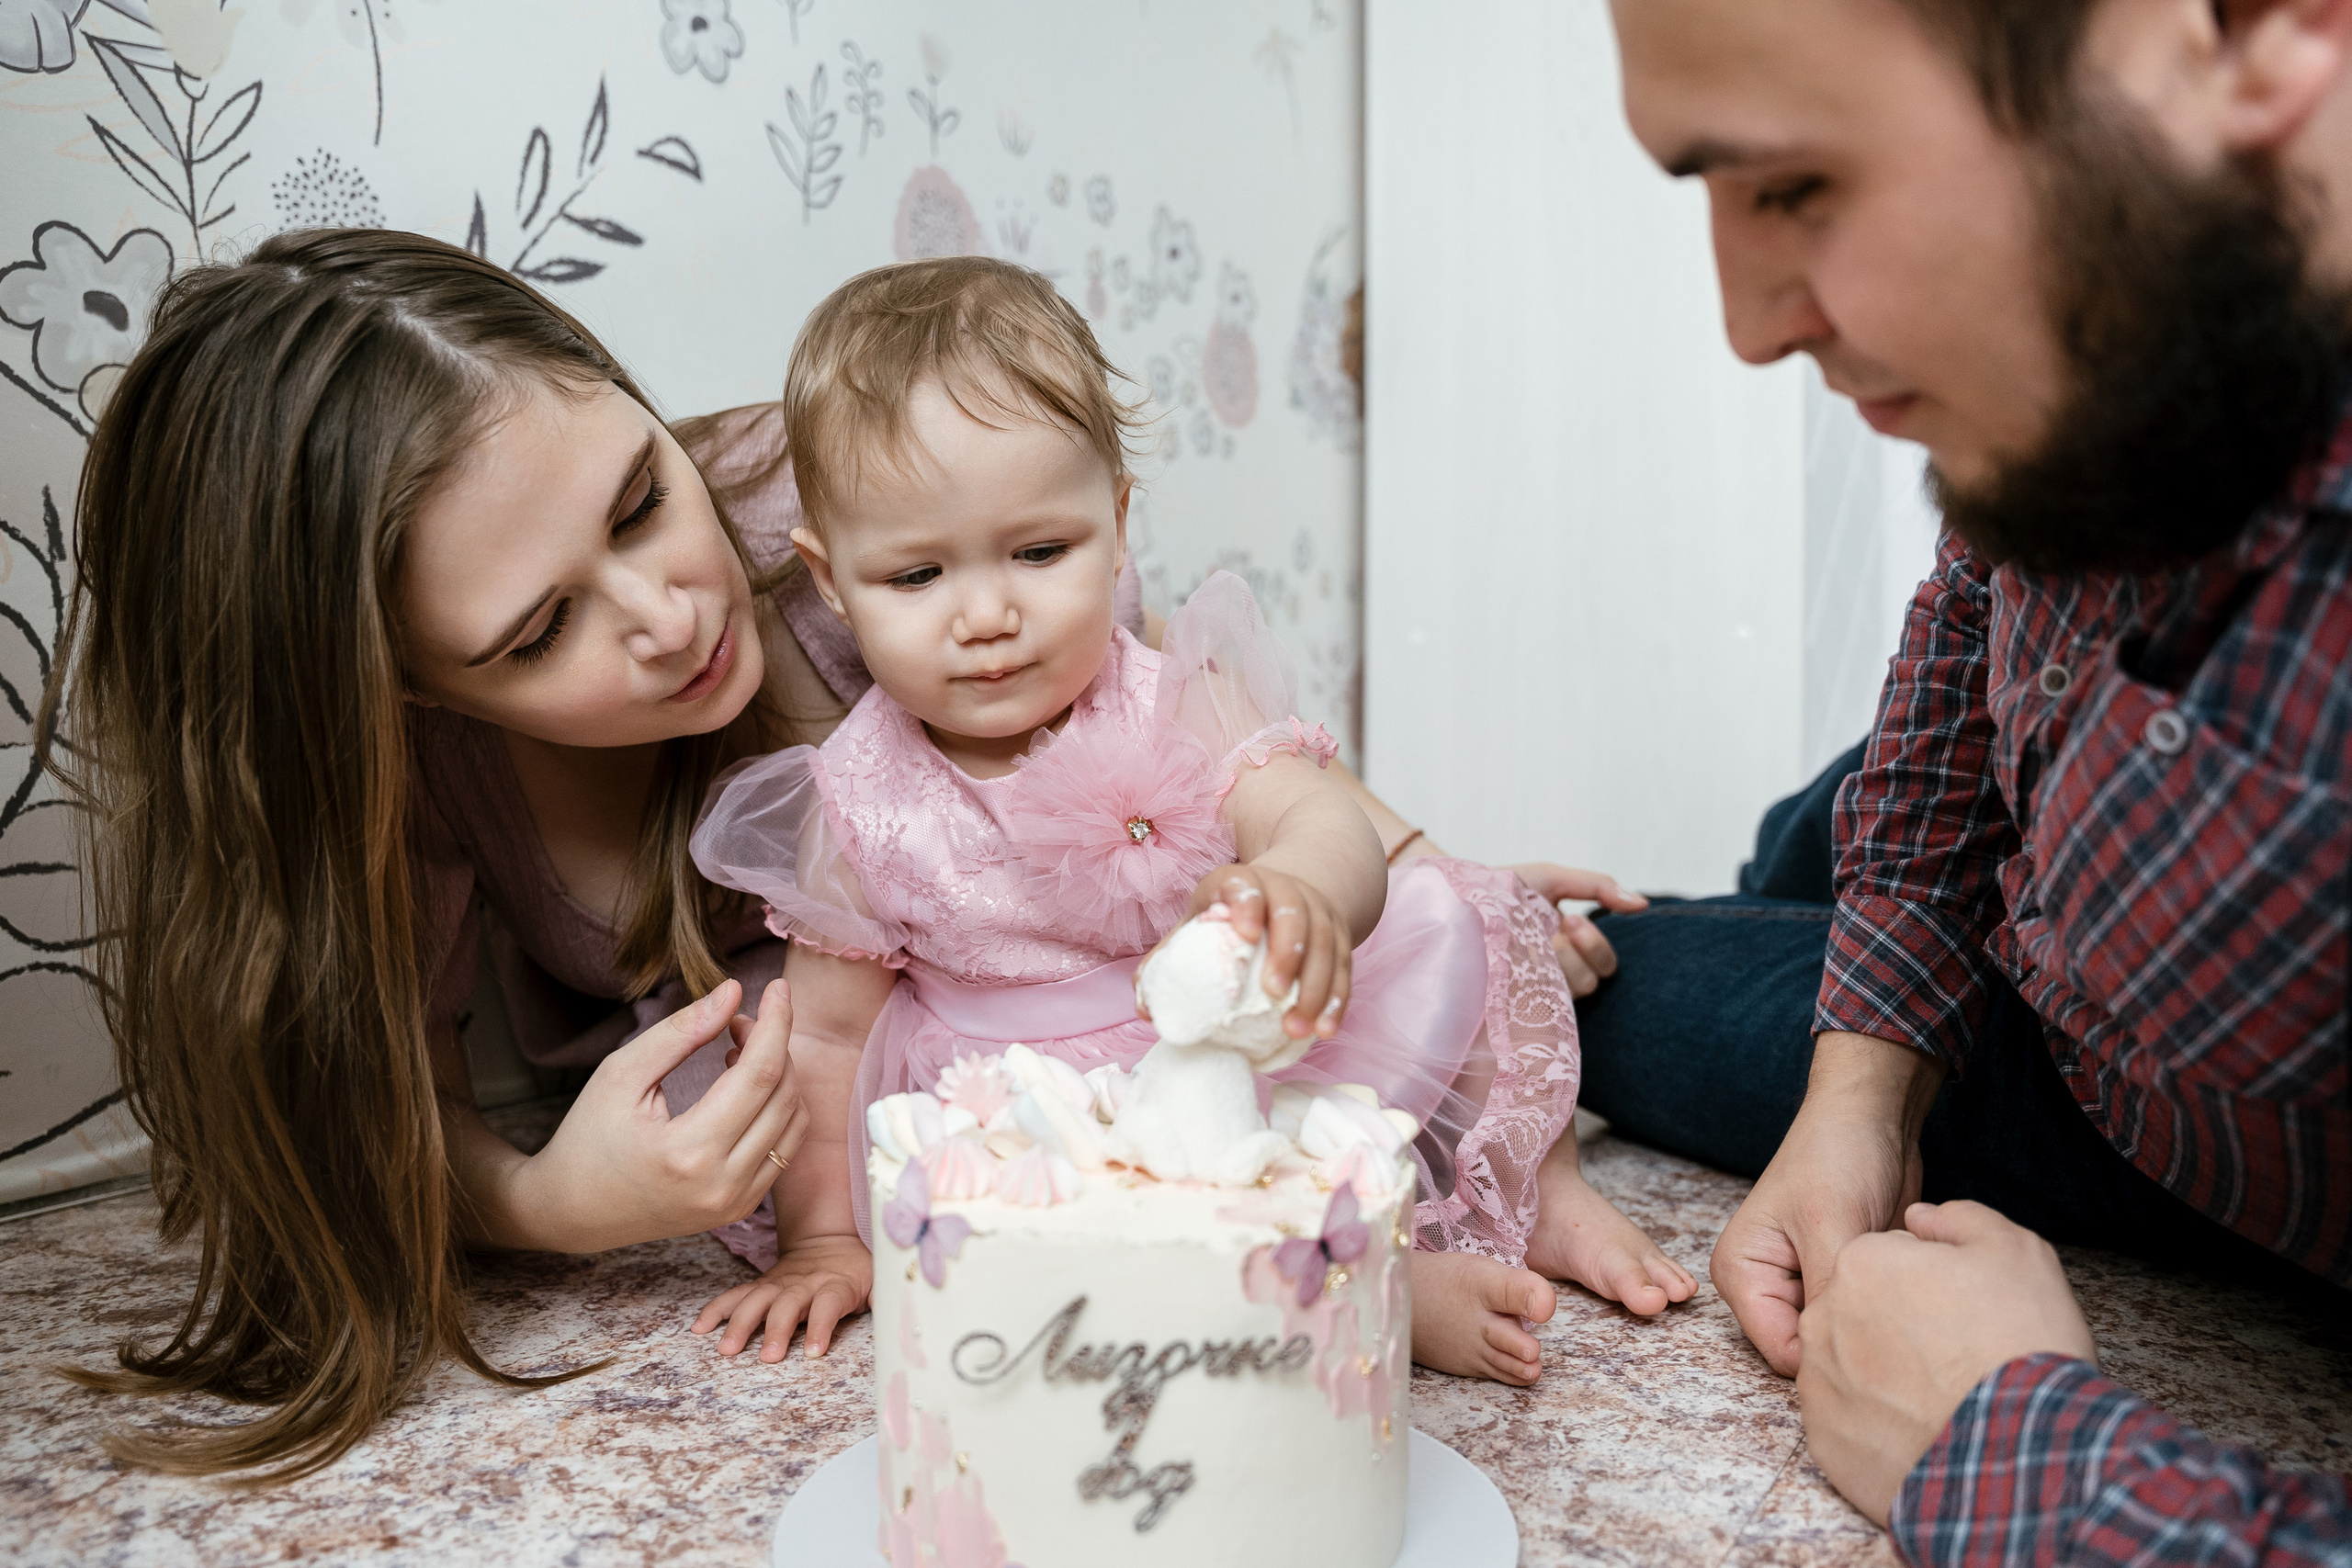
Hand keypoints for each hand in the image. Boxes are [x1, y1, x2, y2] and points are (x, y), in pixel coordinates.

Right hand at [509, 979, 809, 1252]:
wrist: (572, 1212)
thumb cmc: (588, 1138)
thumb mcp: (621, 1074)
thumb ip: (680, 1031)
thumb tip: (734, 992)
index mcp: (689, 1152)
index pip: (760, 1074)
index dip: (777, 1023)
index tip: (779, 987)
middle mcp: (723, 1185)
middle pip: (783, 1095)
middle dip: (773, 1044)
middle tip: (737, 1022)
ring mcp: (736, 1203)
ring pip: (794, 1122)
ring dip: (780, 1075)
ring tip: (738, 1053)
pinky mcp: (741, 1207)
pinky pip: (785, 1148)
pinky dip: (777, 1108)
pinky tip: (743, 1089)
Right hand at [693, 1232, 873, 1361]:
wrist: (832, 1239)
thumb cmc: (859, 1271)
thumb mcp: (881, 1281)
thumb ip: (891, 1300)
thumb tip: (909, 1324)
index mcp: (836, 1285)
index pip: (829, 1304)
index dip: (822, 1326)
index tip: (815, 1352)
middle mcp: (804, 1283)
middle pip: (788, 1304)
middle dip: (777, 1329)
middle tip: (768, 1358)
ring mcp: (779, 1283)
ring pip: (756, 1299)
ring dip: (740, 1323)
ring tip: (727, 1350)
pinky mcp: (761, 1285)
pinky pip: (734, 1295)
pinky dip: (716, 1309)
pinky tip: (699, 1329)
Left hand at [1168, 864, 1354, 1039]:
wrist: (1286, 889)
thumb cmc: (1229, 915)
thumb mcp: (1199, 924)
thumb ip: (1170, 960)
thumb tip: (1144, 1008)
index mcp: (1240, 881)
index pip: (1245, 885)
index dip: (1247, 906)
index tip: (1247, 935)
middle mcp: (1285, 889)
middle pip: (1294, 914)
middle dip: (1288, 953)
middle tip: (1274, 994)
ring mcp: (1318, 910)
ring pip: (1326, 943)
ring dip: (1316, 987)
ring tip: (1299, 1027)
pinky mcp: (1340, 933)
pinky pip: (1345, 965)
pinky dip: (1338, 998)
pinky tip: (1326, 1028)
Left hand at [1509, 863, 1648, 996]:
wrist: (1452, 897)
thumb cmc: (1502, 888)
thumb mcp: (1550, 878)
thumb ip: (1597, 886)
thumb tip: (1642, 904)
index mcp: (1568, 948)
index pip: (1604, 965)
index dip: (1593, 945)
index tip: (1568, 921)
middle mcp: (1554, 973)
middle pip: (1590, 982)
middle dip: (1576, 953)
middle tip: (1553, 929)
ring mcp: (1532, 990)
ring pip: (1565, 993)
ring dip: (1550, 964)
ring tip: (1525, 942)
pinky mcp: (1509, 1003)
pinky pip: (1535, 1006)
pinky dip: (1528, 984)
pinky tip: (1511, 963)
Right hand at [1709, 1031, 1942, 1374]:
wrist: (1873, 1118)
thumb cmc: (1837, 1154)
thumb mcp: (1830, 1224)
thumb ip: (1824, 1294)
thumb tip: (1838, 1357)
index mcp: (1741, 1274)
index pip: (1783, 1351)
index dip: (1830, 1353)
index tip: (1879, 1339)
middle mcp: (1765, 1285)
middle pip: (1810, 1348)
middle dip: (1853, 1337)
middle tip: (1898, 1314)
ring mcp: (1803, 1284)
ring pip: (1840, 1337)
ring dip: (1873, 1322)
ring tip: (1904, 1294)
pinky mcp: (1839, 1280)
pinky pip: (1863, 1318)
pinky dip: (1887, 1309)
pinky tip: (1909, 1288)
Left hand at [1798, 1201, 2096, 1523]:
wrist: (2027, 1448)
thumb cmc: (2022, 1341)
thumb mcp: (2011, 1251)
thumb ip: (1958, 1220)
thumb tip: (1919, 1219)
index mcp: (1859, 1264)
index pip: (1884, 1263)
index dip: (1926, 1284)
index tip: (1957, 1308)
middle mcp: (1822, 1320)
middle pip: (1858, 1314)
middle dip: (1896, 1327)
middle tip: (1950, 1352)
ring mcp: (1819, 1383)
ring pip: (1847, 1368)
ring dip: (1882, 1376)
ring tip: (1939, 1395)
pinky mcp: (1826, 1442)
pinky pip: (1846, 1422)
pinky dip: (1877, 1426)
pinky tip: (1920, 1429)